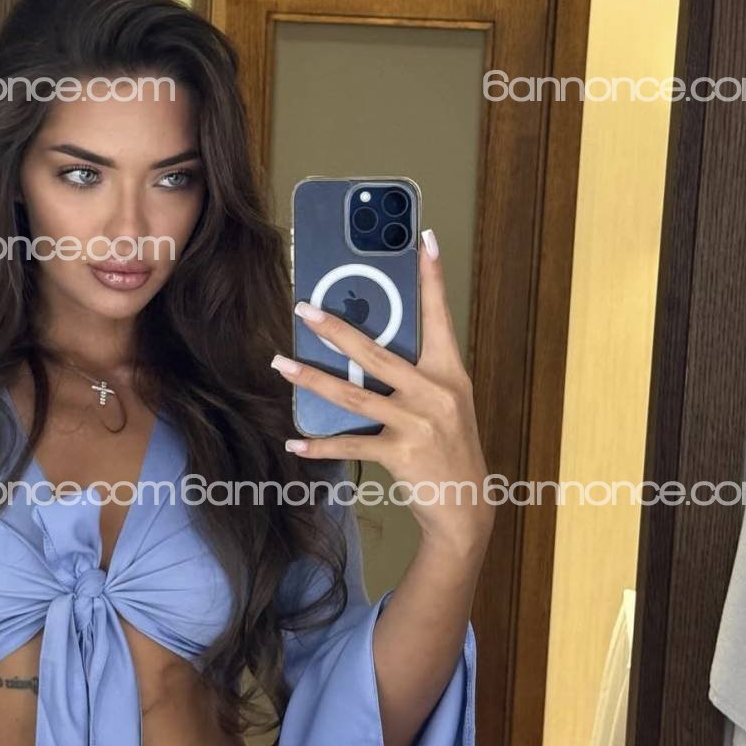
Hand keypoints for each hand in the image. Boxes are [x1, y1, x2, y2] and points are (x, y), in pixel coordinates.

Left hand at [270, 228, 493, 554]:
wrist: (466, 505)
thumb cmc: (451, 450)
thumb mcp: (445, 405)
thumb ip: (415, 378)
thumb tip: (365, 354)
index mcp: (449, 374)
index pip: (440, 317)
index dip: (432, 278)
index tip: (425, 240)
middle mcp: (435, 393)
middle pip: (377, 352)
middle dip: (336, 328)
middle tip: (304, 308)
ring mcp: (418, 423)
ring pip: (354, 395)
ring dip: (311, 379)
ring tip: (280, 363)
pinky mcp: (401, 453)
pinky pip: (351, 445)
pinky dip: (321, 446)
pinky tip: (296, 443)